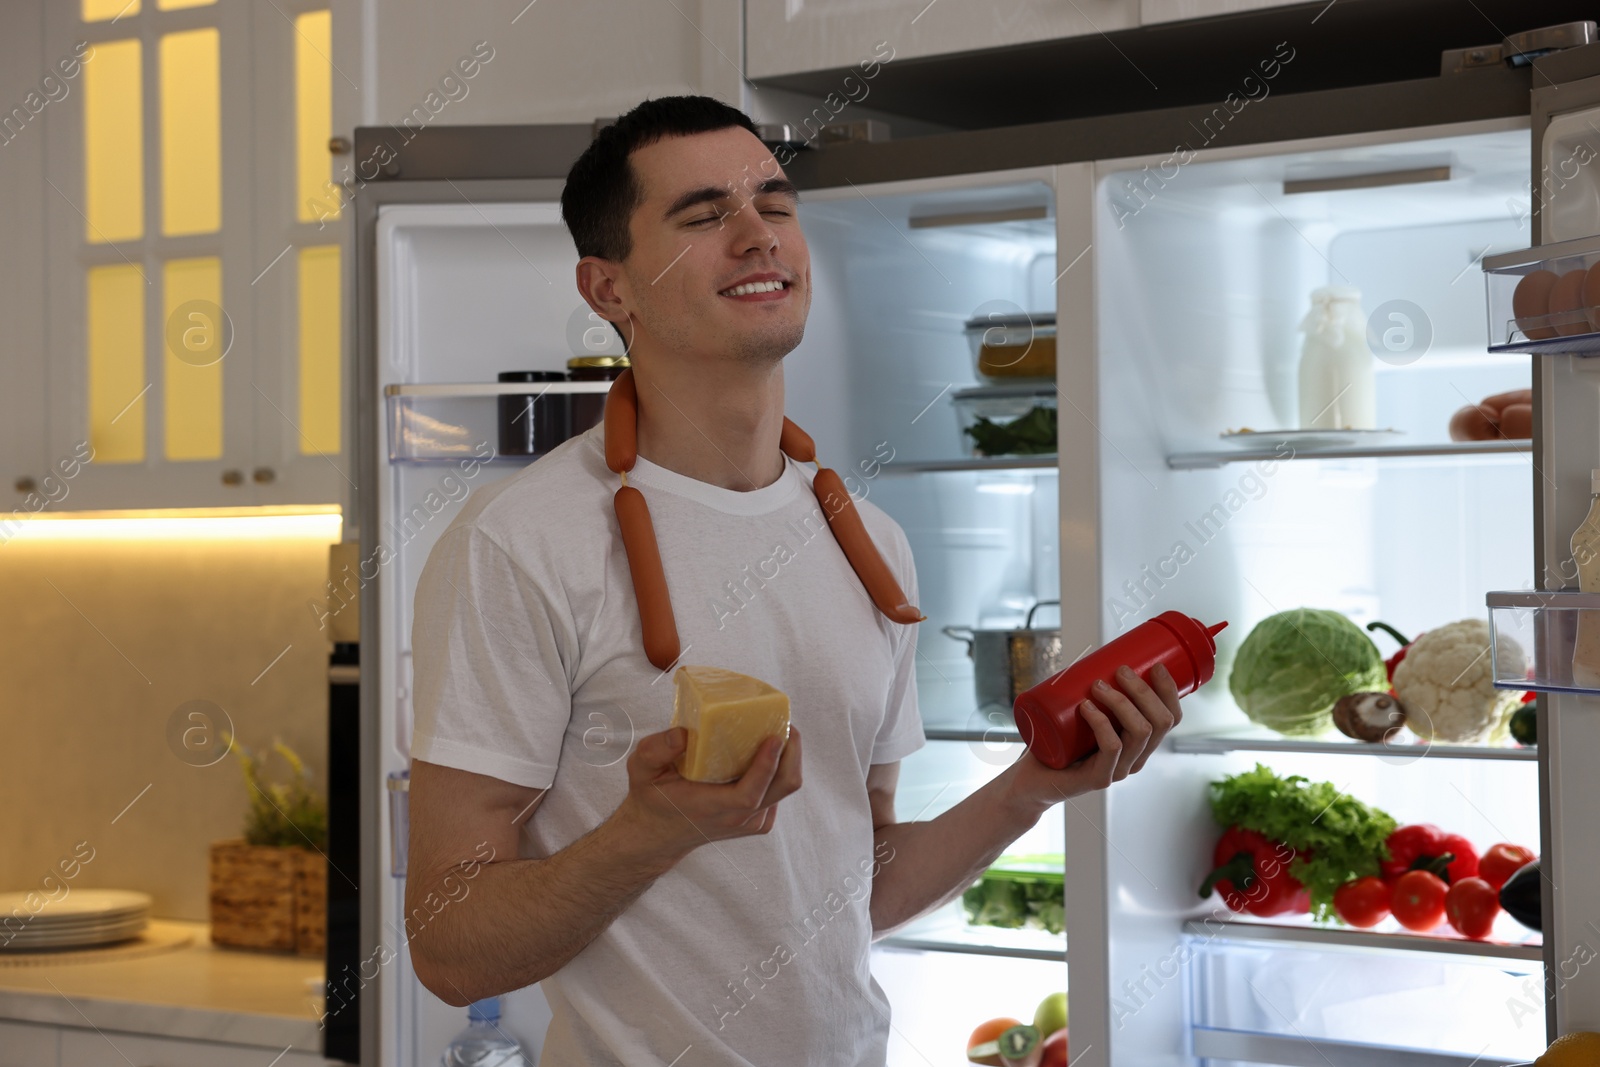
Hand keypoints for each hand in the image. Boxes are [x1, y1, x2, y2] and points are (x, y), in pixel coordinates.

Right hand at [613, 725, 802, 863]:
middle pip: (783, 786)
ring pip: (785, 786)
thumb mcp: (642, 770)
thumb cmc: (652, 797)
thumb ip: (655, 750)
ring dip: (788, 756)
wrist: (658, 834)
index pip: (749, 794)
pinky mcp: (758, 819)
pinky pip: (779, 791)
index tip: (775, 737)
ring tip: (777, 729)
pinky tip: (765, 751)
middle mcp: (737, 817)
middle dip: (792, 751)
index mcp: (711, 807)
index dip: (767, 766)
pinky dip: (780, 768)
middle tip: (784, 721)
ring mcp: (751, 821)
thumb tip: (683, 734)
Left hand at [1009, 664, 1182, 806]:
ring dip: (1122, 702)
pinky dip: (1102, 723)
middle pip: (1160, 722)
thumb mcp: (1082, 710)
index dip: (1169, 691)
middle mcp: (1136, 758)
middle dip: (1144, 690)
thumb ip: (1093, 688)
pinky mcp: (1099, 779)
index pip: (1170, 718)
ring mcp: (1119, 770)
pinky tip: (1086, 708)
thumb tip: (1098, 651)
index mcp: (1140, 743)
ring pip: (1139, 732)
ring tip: (1097, 685)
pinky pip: (1112, 748)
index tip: (1156, 665)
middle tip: (1120, 670)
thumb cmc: (1058, 740)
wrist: (1031, 778)